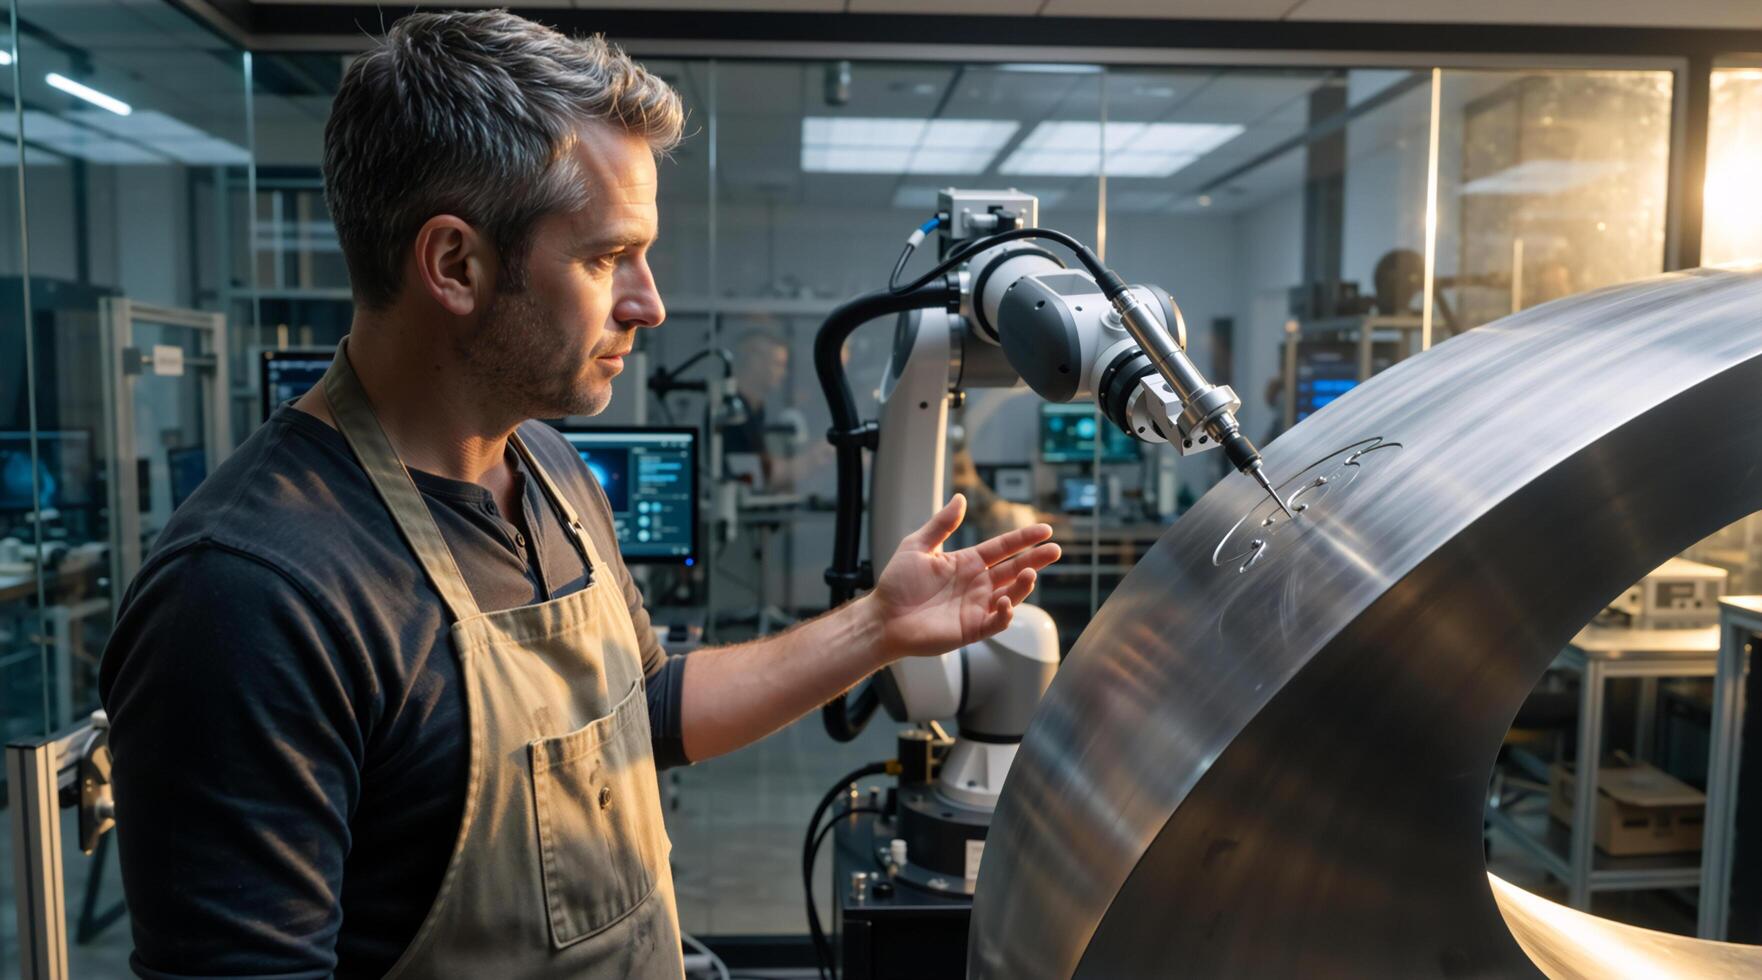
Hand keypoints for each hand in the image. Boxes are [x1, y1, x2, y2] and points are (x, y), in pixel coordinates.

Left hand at [865, 494, 1060, 659]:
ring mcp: (976, 607)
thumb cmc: (897, 583)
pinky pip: (996, 622)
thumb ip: (941, 524)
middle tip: (1055, 550)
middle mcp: (977, 584)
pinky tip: (1006, 602)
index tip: (1045, 530)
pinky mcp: (971, 629)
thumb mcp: (918, 546)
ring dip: (1023, 585)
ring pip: (1011, 595)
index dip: (1024, 539)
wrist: (883, 617)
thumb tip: (960, 497)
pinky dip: (1005, 614)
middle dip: (1036, 559)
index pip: (1003, 548)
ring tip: (1030, 573)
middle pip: (1014, 569)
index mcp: (967, 563)